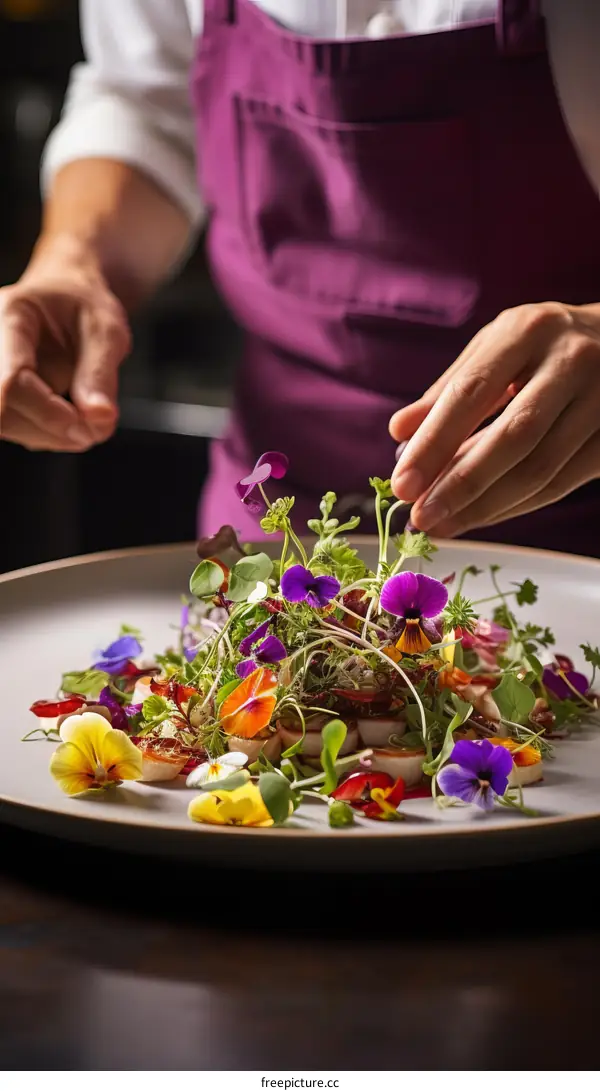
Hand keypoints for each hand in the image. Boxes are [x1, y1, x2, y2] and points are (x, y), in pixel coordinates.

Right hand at [0, 236, 130, 451]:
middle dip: (52, 429)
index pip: (13, 380)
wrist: (66, 299)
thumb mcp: (107, 330)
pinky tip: (66, 416)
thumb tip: (98, 420)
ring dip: (50, 435)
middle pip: (4, 411)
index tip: (89, 427)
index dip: (49, 413)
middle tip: (95, 427)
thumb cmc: (85, 307)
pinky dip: (44, 434)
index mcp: (11, 315)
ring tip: (84, 418)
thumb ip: (101, 374)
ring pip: (5, 426)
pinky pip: (13, 428)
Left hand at [389, 302, 599, 536]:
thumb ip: (449, 388)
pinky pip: (560, 484)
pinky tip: (482, 516)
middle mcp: (570, 362)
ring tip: (445, 524)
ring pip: (540, 469)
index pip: (471, 392)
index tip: (402, 484)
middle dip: (461, 484)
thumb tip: (400, 434)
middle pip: (513, 436)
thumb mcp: (497, 346)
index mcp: (528, 331)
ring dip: (486, 506)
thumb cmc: (544, 345)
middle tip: (421, 517)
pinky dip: (516, 506)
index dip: (434, 443)